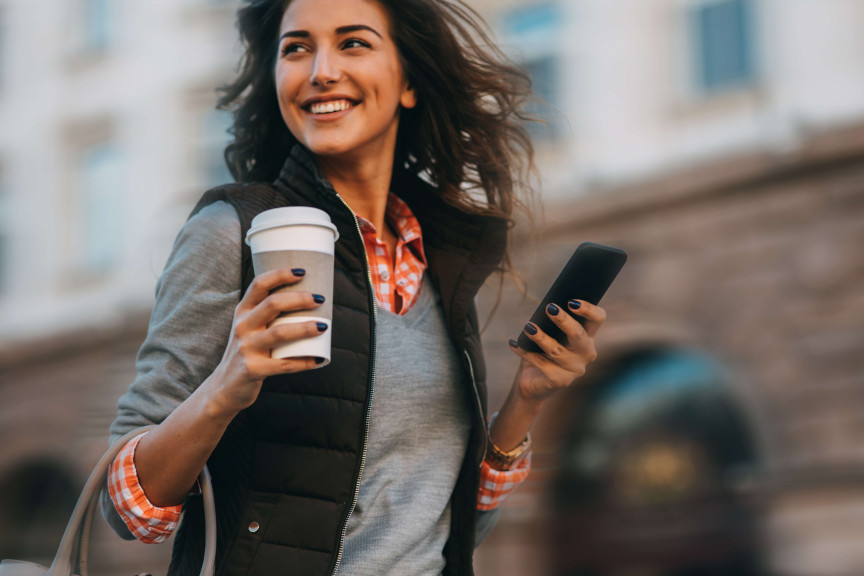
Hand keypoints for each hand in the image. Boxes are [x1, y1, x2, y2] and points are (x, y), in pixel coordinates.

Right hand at [209, 267, 326, 415]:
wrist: (224, 387)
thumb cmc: (247, 351)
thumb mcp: (249, 328)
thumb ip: (268, 315)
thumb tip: (309, 300)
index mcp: (242, 312)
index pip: (259, 285)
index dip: (280, 274)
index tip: (302, 271)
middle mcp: (242, 327)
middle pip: (272, 304)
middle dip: (299, 299)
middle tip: (319, 299)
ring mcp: (246, 348)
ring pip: (279, 333)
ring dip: (304, 328)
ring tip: (324, 326)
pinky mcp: (252, 369)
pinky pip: (283, 364)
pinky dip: (303, 361)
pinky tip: (318, 359)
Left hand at [508, 299, 604, 403]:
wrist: (533, 383)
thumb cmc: (542, 352)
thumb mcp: (549, 334)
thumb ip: (551, 321)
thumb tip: (546, 306)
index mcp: (588, 337)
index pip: (597, 319)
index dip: (588, 309)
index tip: (571, 301)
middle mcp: (586, 353)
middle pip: (578, 334)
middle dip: (563, 320)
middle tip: (549, 308)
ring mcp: (575, 369)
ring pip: (557, 350)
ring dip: (540, 337)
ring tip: (527, 326)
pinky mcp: (561, 381)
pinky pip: (541, 364)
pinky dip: (526, 352)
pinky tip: (514, 344)